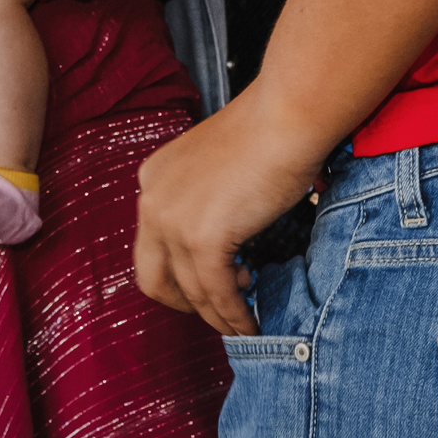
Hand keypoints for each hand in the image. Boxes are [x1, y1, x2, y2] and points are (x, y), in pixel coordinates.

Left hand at [135, 92, 326, 335]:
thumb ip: (205, 201)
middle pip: (152, 277)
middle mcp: (151, 200)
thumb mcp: (216, 168)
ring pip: (188, 291)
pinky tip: (250, 321)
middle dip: (184, 302)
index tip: (207, 284)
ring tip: (243, 320)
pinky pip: (215, 293)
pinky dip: (232, 315)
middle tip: (216, 308)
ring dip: (216, 315)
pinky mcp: (201, 239)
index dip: (178, 274)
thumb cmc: (267, 132)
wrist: (286, 116)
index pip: (151, 246)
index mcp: (152, 179)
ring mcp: (172, 221)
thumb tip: (220, 243)